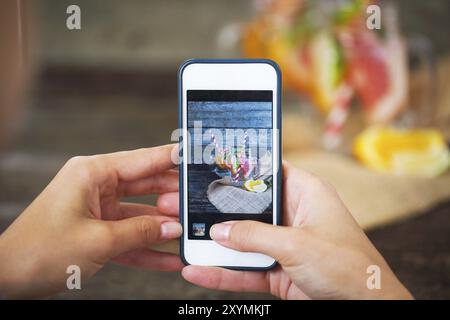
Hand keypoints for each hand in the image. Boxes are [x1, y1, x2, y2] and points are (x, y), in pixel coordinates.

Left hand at [0, 145, 181, 297]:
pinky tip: (168, 257)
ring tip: (188, 232)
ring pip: (140, 213)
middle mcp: (96, 186)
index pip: (143, 160)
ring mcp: (97, 209)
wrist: (6, 278)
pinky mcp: (97, 231)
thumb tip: (173, 228)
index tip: (196, 156)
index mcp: (92, 173)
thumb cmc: (39, 250)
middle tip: (198, 203)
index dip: (171, 158)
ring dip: (162, 225)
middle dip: (172, 197)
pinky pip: (129, 236)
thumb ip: (141, 232)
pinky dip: (147, 247)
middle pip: (146, 185)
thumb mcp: (98, 240)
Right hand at [182, 161, 412, 299]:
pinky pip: (245, 268)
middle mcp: (292, 215)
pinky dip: (223, 271)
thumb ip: (254, 235)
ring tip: (185, 239)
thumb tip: (220, 231)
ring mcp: (284, 244)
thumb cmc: (349, 267)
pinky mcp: (278, 270)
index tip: (211, 167)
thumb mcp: (297, 244)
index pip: (267, 171)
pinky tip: (200, 270)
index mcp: (305, 193)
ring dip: (216, 244)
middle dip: (218, 210)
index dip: (241, 168)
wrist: (366, 308)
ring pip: (243, 240)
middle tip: (187, 206)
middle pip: (248, 208)